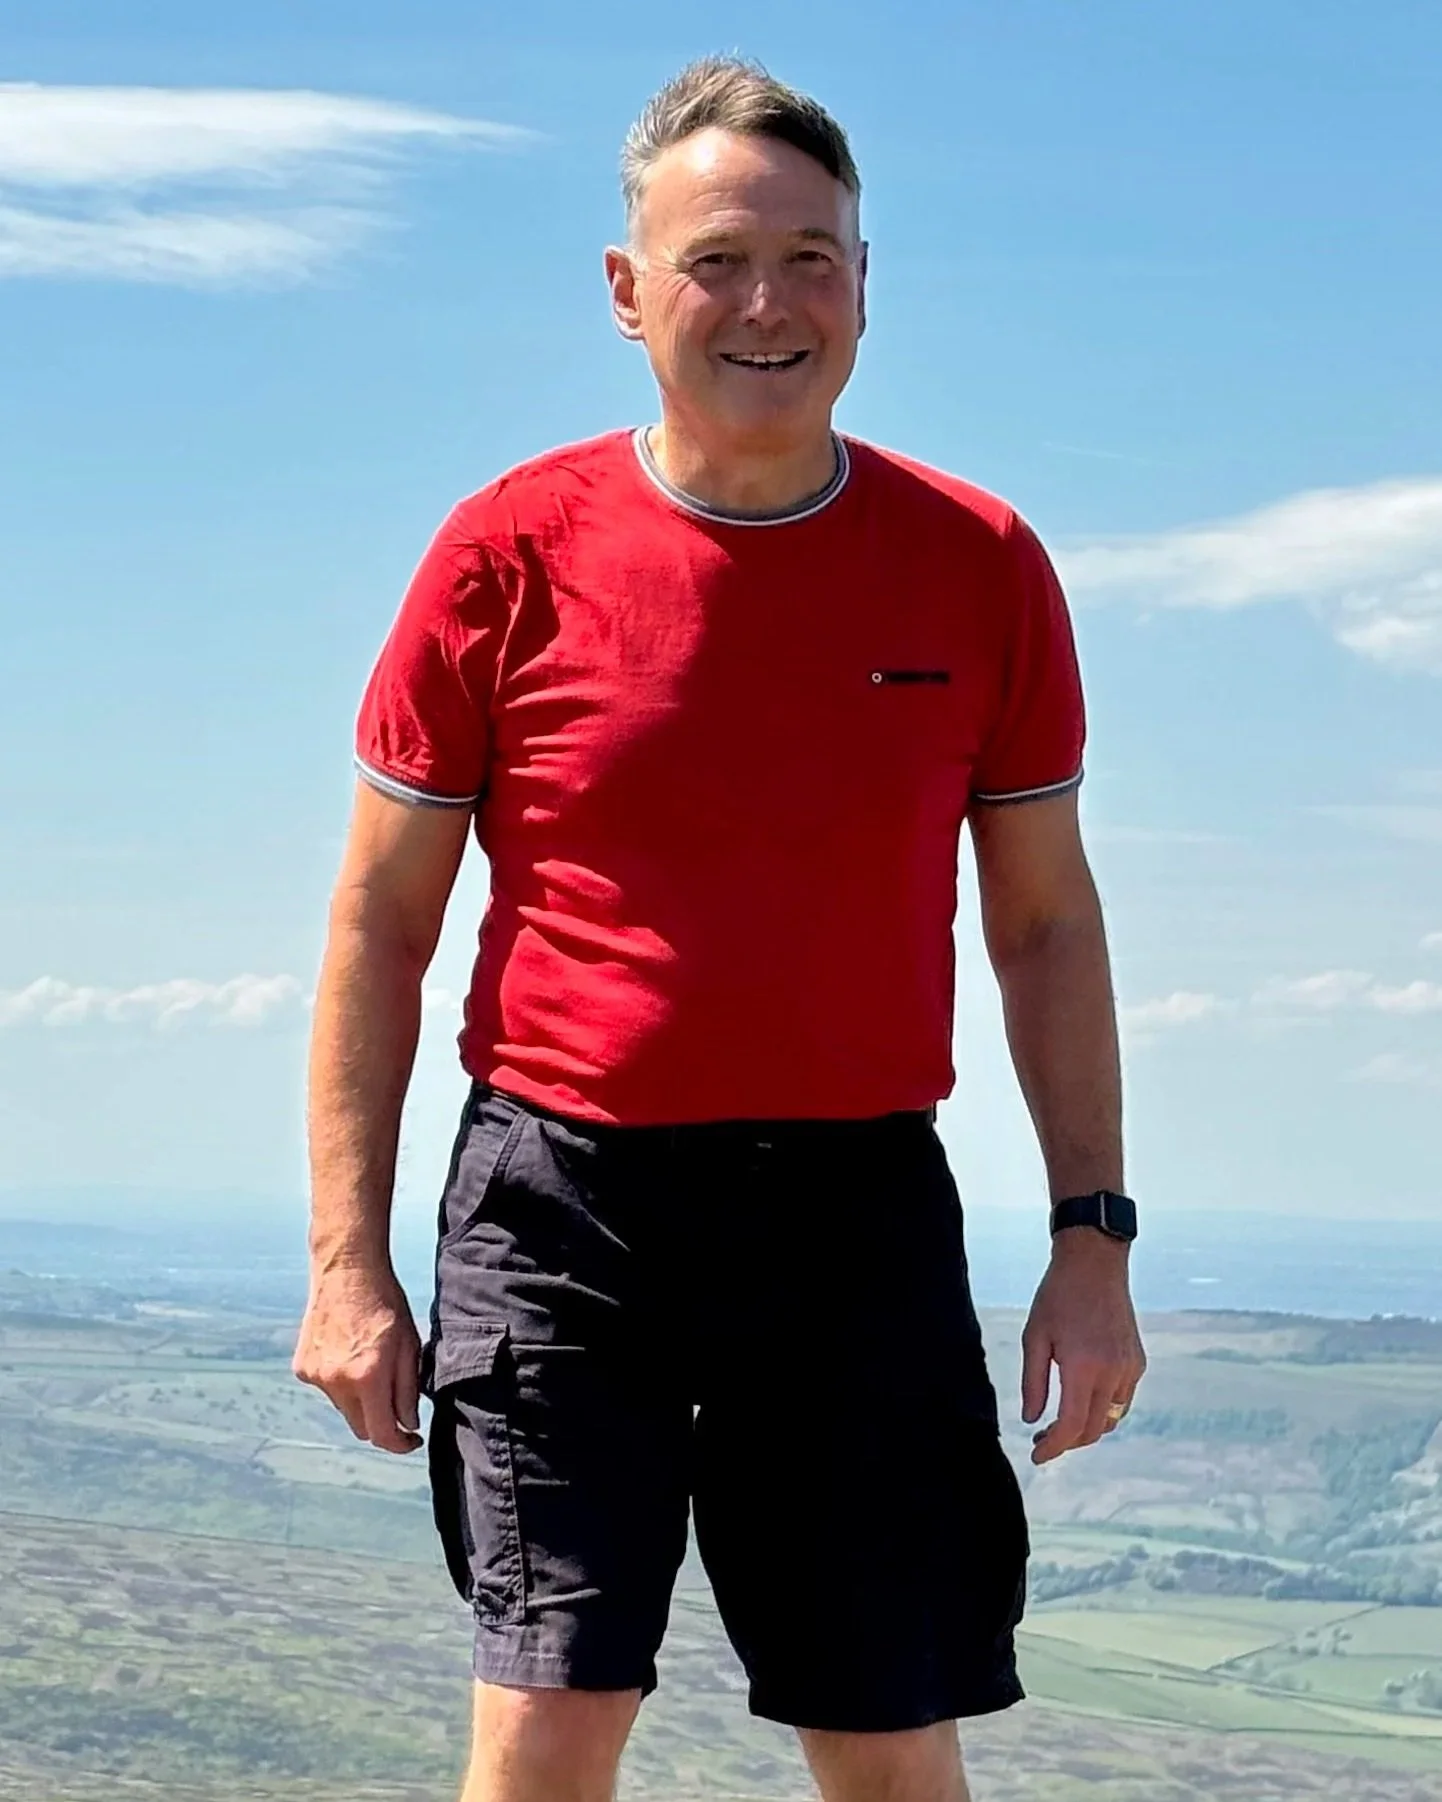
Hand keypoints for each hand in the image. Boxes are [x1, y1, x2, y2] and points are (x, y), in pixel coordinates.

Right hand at [293, 1258, 422, 1454]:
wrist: (347, 1270)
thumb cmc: (385, 1303)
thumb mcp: (409, 1345)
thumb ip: (408, 1390)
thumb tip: (408, 1424)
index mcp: (368, 1377)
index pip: (382, 1434)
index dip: (400, 1444)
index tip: (411, 1440)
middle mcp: (337, 1381)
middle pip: (361, 1427)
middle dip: (381, 1421)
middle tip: (396, 1403)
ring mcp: (316, 1375)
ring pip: (344, 1408)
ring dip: (359, 1399)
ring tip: (369, 1362)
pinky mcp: (302, 1367)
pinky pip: (326, 1388)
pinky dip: (340, 1382)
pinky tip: (348, 1352)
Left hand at [1021, 1228, 1145, 1464]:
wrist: (1094, 1263)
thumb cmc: (1058, 1296)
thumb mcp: (1034, 1337)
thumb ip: (1033, 1383)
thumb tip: (1032, 1420)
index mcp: (1084, 1366)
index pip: (1072, 1426)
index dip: (1054, 1448)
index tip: (1037, 1456)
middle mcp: (1113, 1372)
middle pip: (1094, 1429)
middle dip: (1068, 1442)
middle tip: (1043, 1440)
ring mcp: (1130, 1368)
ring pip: (1111, 1418)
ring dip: (1087, 1428)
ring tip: (1059, 1423)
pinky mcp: (1138, 1361)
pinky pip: (1122, 1400)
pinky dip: (1102, 1409)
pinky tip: (1082, 1400)